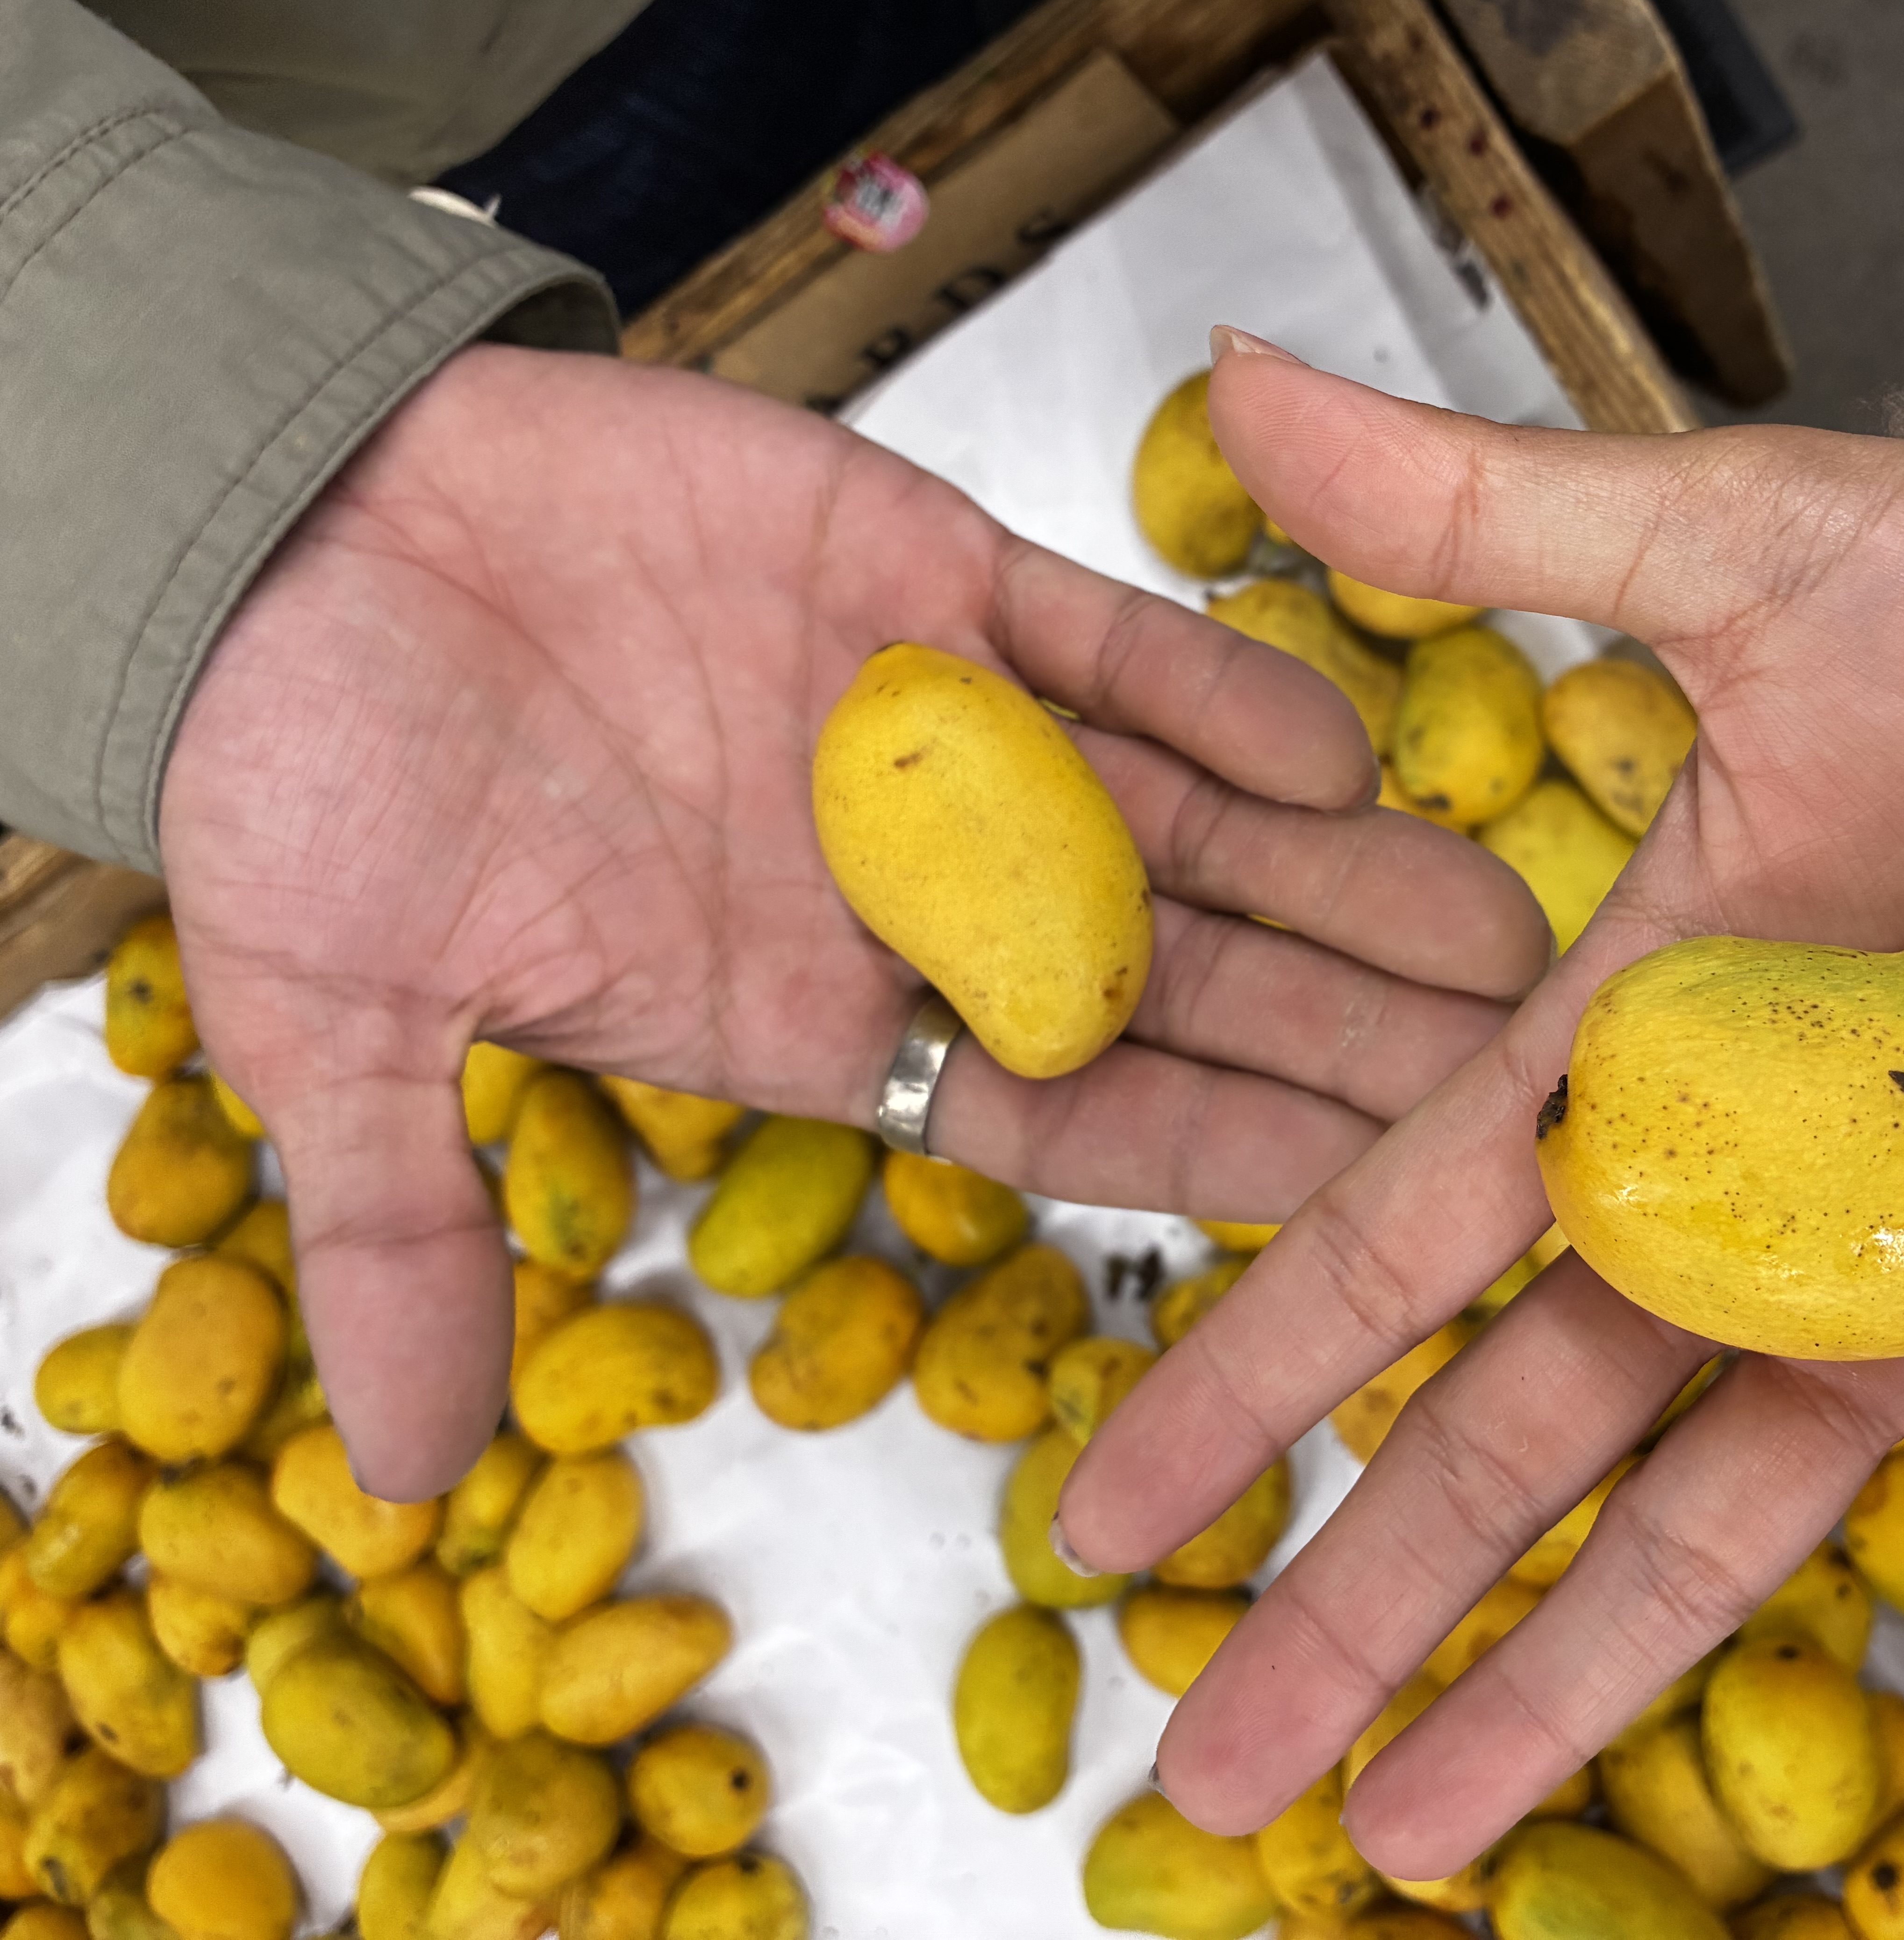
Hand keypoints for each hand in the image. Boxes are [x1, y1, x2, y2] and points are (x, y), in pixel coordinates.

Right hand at [160, 344, 1546, 1499]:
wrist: (291, 529)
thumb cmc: (304, 771)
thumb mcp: (339, 1019)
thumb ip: (402, 1226)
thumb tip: (399, 1469)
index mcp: (812, 1013)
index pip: (1065, 1113)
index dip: (1221, 1158)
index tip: (1375, 1208)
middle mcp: (912, 886)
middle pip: (1175, 981)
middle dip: (1338, 1029)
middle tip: (1517, 1084)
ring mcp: (938, 733)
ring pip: (1182, 820)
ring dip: (1335, 871)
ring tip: (1498, 931)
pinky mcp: (931, 579)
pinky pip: (1105, 645)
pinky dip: (1214, 689)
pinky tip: (1343, 746)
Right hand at [1059, 341, 1903, 1933]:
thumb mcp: (1739, 541)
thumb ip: (1493, 517)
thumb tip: (1244, 396)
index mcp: (1632, 1065)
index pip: (1389, 1247)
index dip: (1240, 1379)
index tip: (1107, 1511)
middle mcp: (1738, 1229)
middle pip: (1509, 1456)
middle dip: (1353, 1613)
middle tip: (1212, 1770)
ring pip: (1709, 1561)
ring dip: (1570, 1713)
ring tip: (1417, 1855)